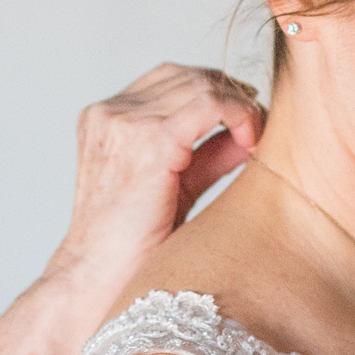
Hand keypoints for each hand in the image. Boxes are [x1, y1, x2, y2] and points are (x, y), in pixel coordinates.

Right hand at [47, 63, 263, 309]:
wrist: (97, 279)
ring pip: (200, 84)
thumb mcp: (174, 186)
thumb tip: (249, 132)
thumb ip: (206, 155)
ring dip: (237, 104)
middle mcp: (109, 114)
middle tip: (256, 120)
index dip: (210, 88)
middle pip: (185, 75)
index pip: (167, 78)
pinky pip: (208, 104)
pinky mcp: (150, 141)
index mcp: (104, 119)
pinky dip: (238, 114)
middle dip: (228, 93)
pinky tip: (251, 139)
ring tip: (255, 133)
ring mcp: (125, 123)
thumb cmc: (131, 246)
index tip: (241, 114)